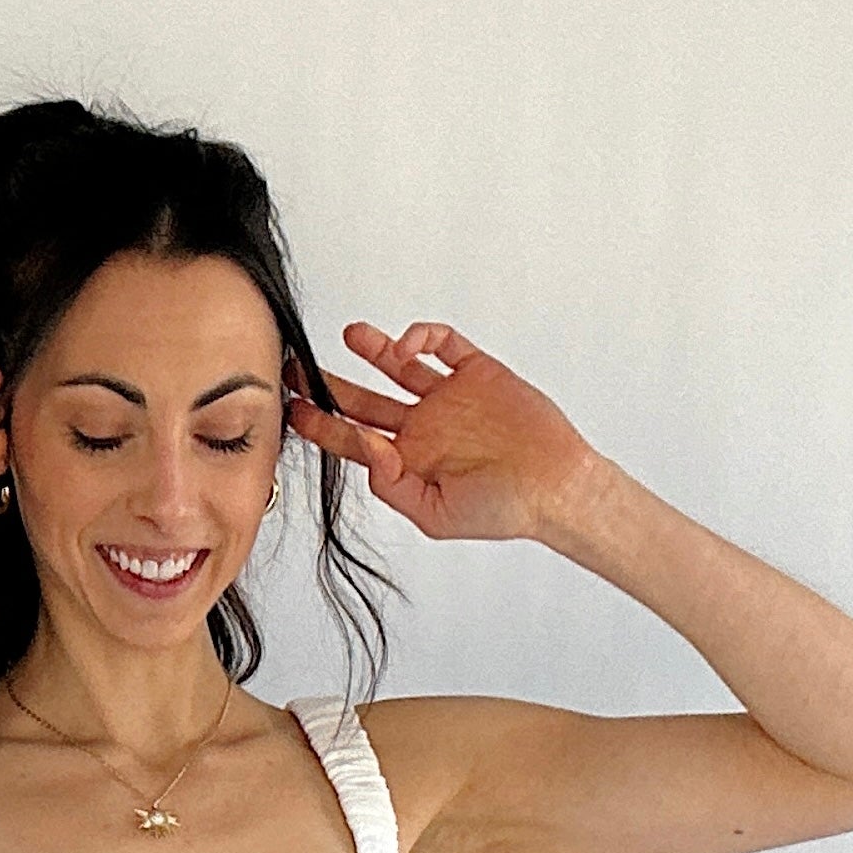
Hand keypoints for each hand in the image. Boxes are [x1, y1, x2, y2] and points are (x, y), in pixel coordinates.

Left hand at [289, 322, 605, 544]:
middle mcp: (424, 427)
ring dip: (373, 350)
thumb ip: (393, 486)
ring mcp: (449, 398)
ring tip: (349, 336)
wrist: (557, 486)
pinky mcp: (477, 372)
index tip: (295, 411)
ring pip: (400, 366)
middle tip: (298, 370)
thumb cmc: (503, 509)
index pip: (353, 439)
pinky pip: (444, 345)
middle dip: (330, 385)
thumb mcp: (436, 515)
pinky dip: (424, 336)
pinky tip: (409, 343)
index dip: (322, 425)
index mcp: (410, 462)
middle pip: (365, 401)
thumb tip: (365, 449)